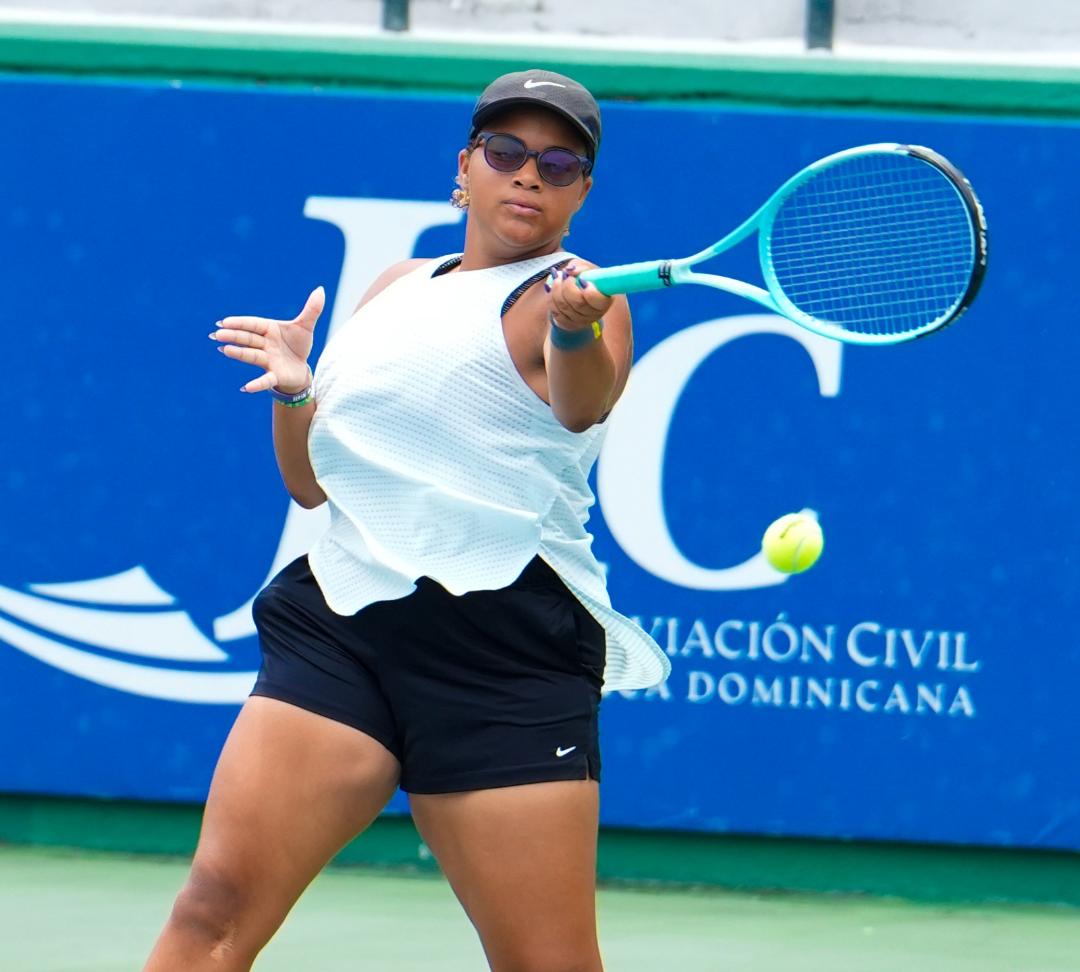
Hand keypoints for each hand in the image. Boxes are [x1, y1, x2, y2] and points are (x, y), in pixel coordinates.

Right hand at [210, 287, 324, 393]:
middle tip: (218, 334)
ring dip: (239, 353)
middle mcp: (265, 345)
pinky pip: (265, 380)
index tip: (224, 322)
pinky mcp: (275, 376)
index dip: (240, 323)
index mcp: (269, 330)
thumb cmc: (298, 345)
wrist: (302, 368)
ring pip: (252, 356)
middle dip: (234, 336)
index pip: (253, 324)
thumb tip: (320, 289)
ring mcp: (268, 361)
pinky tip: (246, 388)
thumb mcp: (306, 326)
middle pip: (248, 339)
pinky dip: (257, 384)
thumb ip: (312, 309)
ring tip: (225, 350)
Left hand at [547, 262, 613, 331]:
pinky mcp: (568, 324)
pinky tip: (552, 290)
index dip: (589, 291)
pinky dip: (551, 299)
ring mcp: (581, 321)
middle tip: (565, 275)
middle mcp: (595, 314)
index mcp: (604, 300)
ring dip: (557, 290)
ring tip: (558, 278)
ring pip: (564, 307)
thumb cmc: (585, 279)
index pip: (597, 299)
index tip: (581, 280)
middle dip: (567, 286)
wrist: (577, 294)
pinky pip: (555, 312)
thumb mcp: (586, 270)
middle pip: (578, 303)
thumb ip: (581, 268)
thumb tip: (570, 270)